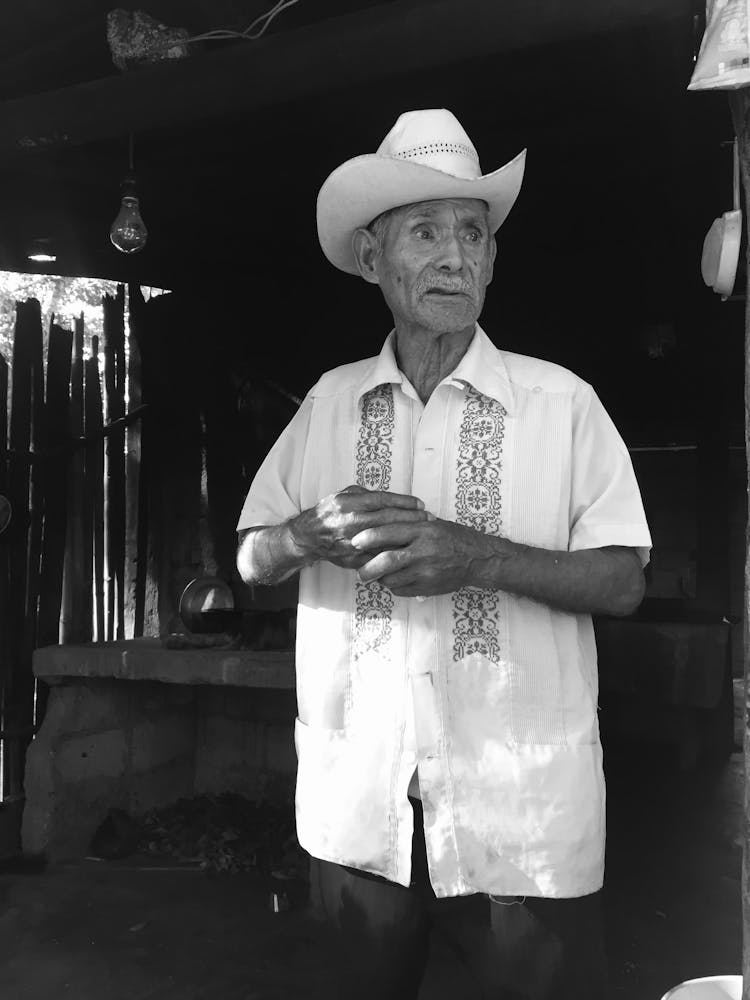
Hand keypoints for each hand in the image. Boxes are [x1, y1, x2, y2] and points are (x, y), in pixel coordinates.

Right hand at [289, 485, 427, 569]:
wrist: (308, 536)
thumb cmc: (329, 512)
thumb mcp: (344, 495)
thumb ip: (366, 494)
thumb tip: (391, 497)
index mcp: (350, 503)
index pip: (383, 500)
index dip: (404, 502)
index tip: (421, 504)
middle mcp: (351, 522)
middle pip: (388, 519)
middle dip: (412, 519)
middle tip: (430, 518)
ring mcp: (352, 542)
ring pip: (386, 539)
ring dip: (407, 536)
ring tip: (424, 534)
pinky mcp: (353, 558)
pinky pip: (378, 556)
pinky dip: (394, 554)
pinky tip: (408, 551)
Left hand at [352, 518, 492, 595]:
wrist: (478, 559)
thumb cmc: (453, 537)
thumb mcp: (432, 524)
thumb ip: (408, 524)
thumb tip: (378, 524)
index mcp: (423, 530)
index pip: (389, 532)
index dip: (369, 537)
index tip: (355, 542)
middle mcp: (424, 550)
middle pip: (387, 560)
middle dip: (367, 568)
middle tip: (359, 571)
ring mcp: (426, 571)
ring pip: (392, 579)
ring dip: (379, 579)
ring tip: (375, 576)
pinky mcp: (428, 586)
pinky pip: (401, 590)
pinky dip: (393, 587)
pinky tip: (393, 581)